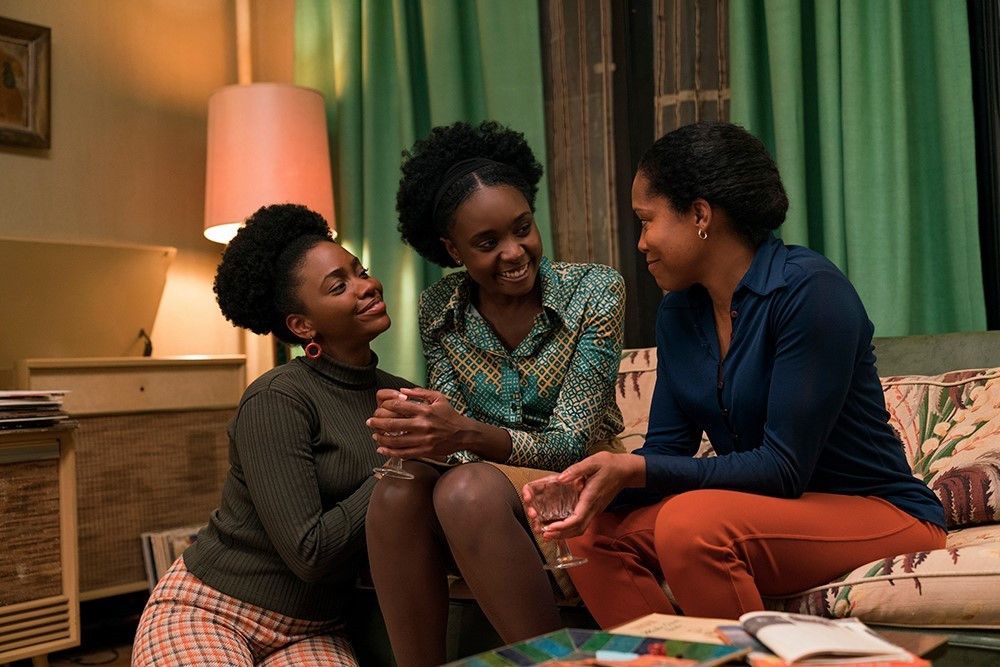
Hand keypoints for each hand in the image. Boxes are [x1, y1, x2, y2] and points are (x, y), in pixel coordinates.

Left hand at [366, 387, 468, 459]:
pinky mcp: (424, 451)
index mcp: (424, 410)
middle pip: (393, 424)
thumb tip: (402, 390)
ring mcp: (423, 439)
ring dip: (381, 438)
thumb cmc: (450, 415)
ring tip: (374, 435)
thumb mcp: (438, 398)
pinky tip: (381, 449)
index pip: (399, 406)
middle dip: (377, 423)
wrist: (463, 434)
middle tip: (369, 421)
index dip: (386, 406)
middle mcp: (422, 425)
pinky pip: (403, 453)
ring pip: (396, 441)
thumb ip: (420, 392)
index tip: (380, 407)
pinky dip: (390, 452)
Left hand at [523, 451, 644, 539]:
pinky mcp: (595, 509)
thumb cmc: (609, 465)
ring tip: (548, 533)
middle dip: (560, 534)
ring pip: (580, 528)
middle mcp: (594, 508)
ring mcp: (595, 510)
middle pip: (578, 529)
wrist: (625, 470)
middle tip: (544, 534)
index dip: (563, 526)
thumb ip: (575, 470)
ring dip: (565, 533)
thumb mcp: (592, 462)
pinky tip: (559, 525)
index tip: (549, 528)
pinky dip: (570, 528)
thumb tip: (560, 479)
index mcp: (591, 497)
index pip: (577, 519)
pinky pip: (582, 523)